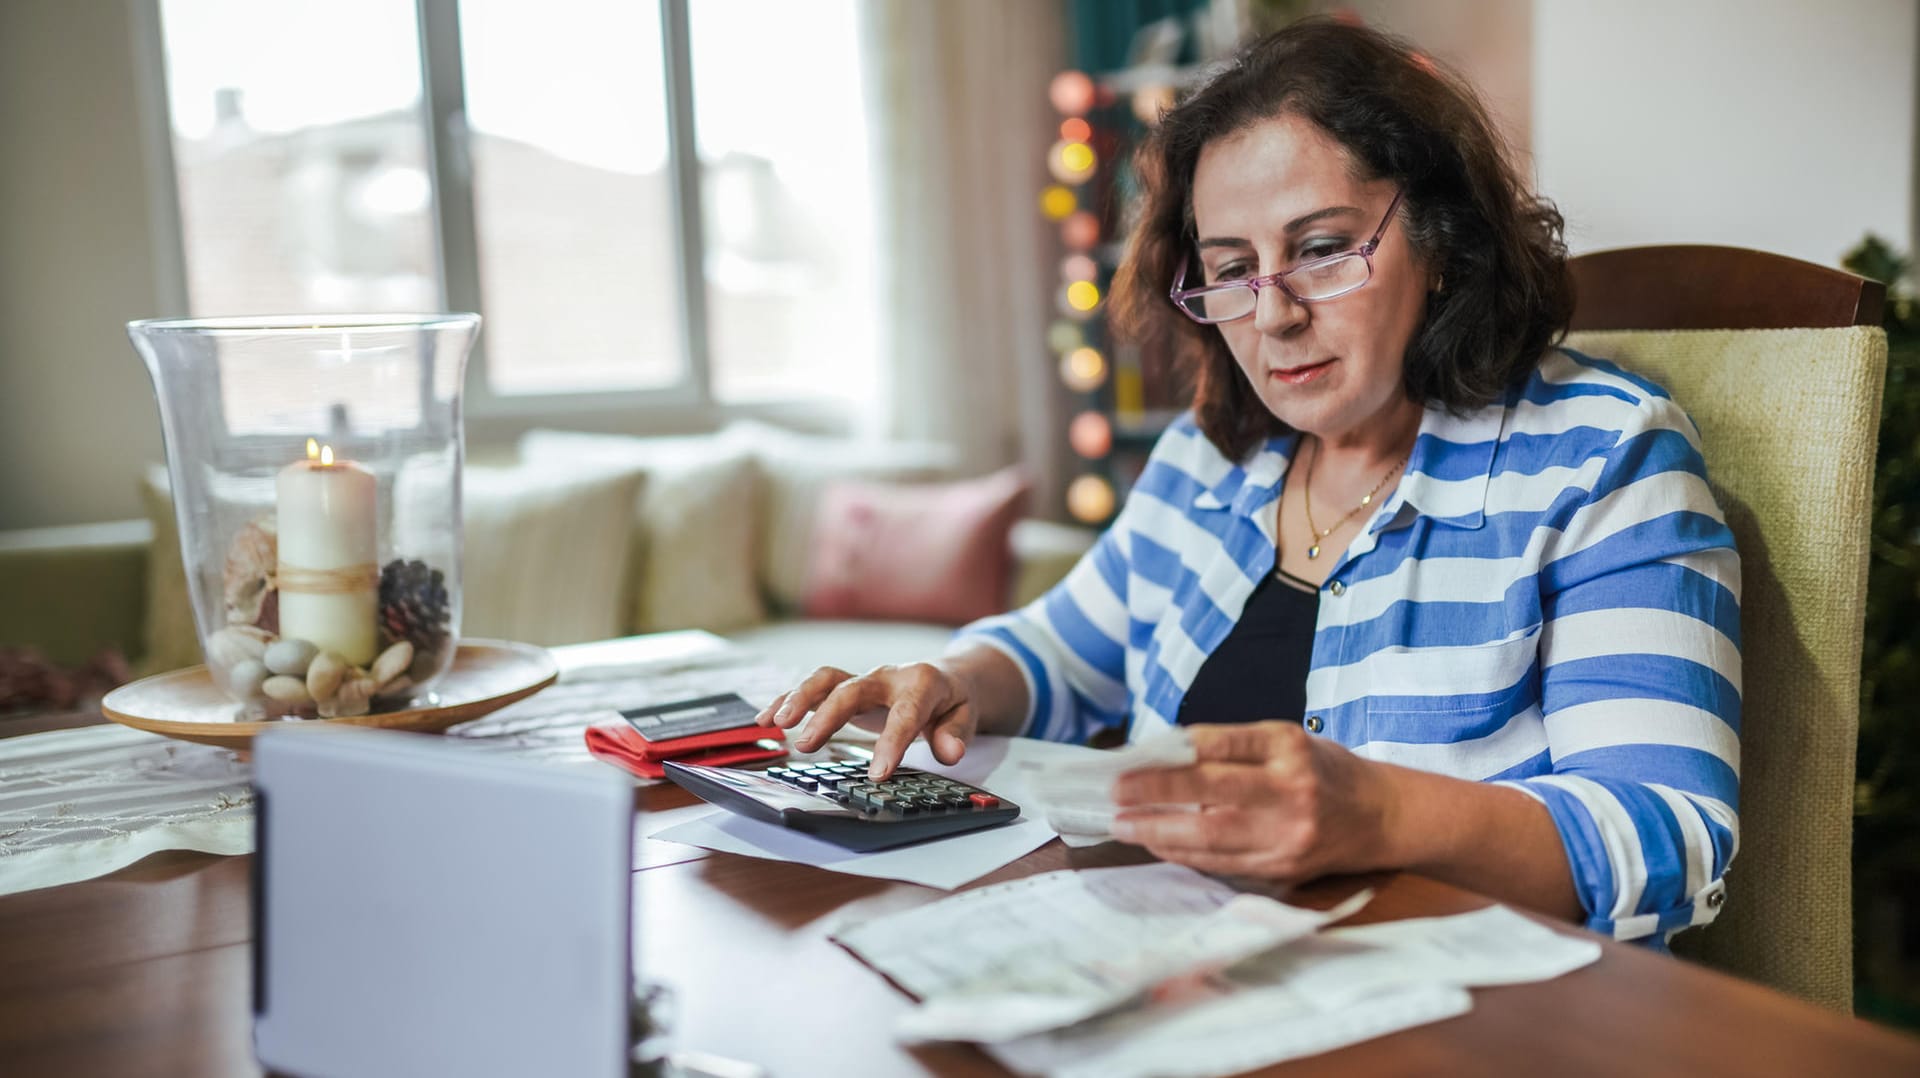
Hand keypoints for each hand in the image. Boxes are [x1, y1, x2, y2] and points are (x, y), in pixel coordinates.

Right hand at [753, 663, 977, 779]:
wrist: (944, 677)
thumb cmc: (951, 701)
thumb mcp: (966, 716)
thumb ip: (956, 734)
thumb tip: (950, 753)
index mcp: (920, 683)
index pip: (905, 714)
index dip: (891, 744)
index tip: (878, 774)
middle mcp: (886, 676)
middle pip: (852, 689)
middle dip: (827, 716)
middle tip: (807, 745)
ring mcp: (862, 679)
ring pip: (825, 679)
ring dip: (799, 699)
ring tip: (776, 724)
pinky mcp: (845, 686)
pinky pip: (813, 688)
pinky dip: (787, 700)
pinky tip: (765, 720)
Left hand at [1109, 721, 1392, 880]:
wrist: (1380, 816)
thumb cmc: (1323, 769)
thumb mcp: (1285, 740)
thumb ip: (1231, 746)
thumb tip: (1163, 756)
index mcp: (1289, 748)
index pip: (1221, 745)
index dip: (1173, 754)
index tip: (1132, 758)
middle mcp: (1290, 791)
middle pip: (1212, 794)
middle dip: (1156, 795)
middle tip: (1116, 793)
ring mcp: (1287, 835)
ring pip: (1211, 837)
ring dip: (1160, 832)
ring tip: (1124, 824)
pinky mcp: (1282, 868)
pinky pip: (1222, 863)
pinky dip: (1184, 854)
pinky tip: (1157, 843)